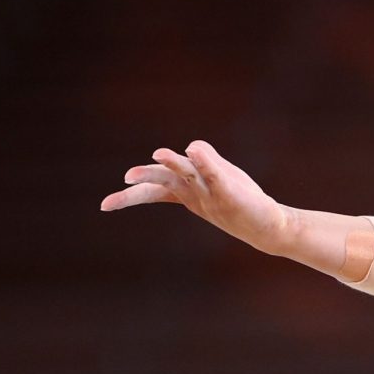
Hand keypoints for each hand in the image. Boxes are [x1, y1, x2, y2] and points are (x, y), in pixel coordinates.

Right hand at [100, 140, 289, 253]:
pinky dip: (205, 161)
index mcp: (187, 192)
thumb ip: (205, 163)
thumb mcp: (218, 180)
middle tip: (126, 179)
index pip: (156, 189)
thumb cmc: (239, 203)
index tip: (105, 205)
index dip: (132, 193)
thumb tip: (192, 147)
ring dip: (174, 162)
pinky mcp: (230, 190)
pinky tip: (195, 148)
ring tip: (160, 153)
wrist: (268, 227)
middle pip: (166, 182)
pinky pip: (215, 174)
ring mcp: (213, 192)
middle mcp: (196, 192)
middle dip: (146, 179)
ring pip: (189, 174)